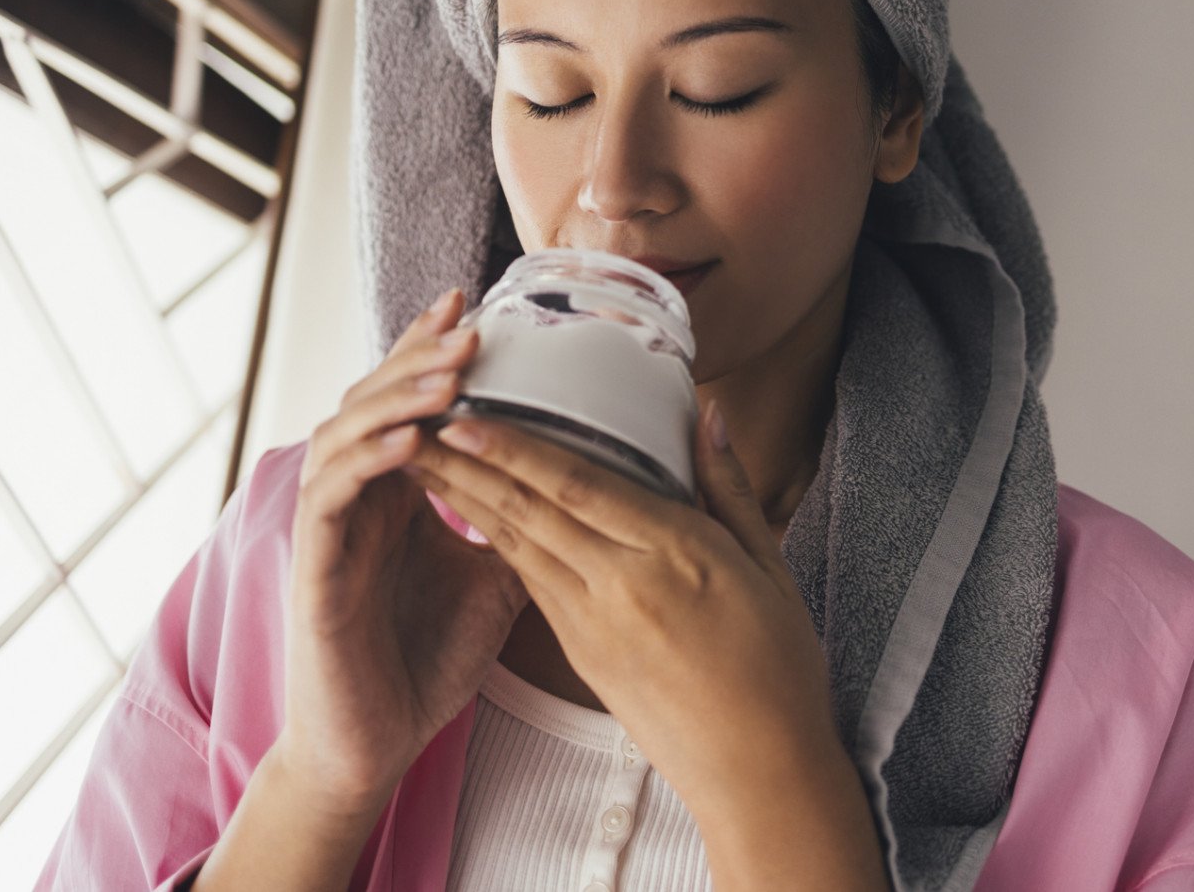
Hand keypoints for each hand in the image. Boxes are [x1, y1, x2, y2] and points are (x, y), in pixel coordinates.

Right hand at [275, 287, 530, 811]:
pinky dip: (368, 463)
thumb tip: (585, 486)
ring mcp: (329, 529)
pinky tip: (410, 442)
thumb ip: (520, 526)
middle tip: (469, 318)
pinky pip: (331, 499)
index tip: (477, 302)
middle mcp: (357, 497)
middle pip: (374, 399)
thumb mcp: (495, 580)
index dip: (433, 350)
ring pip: (346, 433)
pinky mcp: (312, 570)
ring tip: (450, 369)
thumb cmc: (427, 661)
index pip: (409, 400)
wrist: (376, 744)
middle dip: (419, 355)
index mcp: (397, 492)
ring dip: (397, 397)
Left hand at [407, 402, 843, 819]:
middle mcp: (622, 587)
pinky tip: (473, 514)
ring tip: (423, 458)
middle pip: (530, 512)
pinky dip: (498, 541)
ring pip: (519, 546)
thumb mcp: (770, 568)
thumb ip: (728, 488)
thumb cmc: (779, 670)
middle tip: (414, 421)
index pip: (577, 487)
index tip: (465, 415)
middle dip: (467, 465)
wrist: (758, 777)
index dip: (515, 449)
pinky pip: (534, 583)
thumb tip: (704, 416)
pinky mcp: (581, 655)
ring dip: (466, 499)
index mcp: (675, 554)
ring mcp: (594, 625)